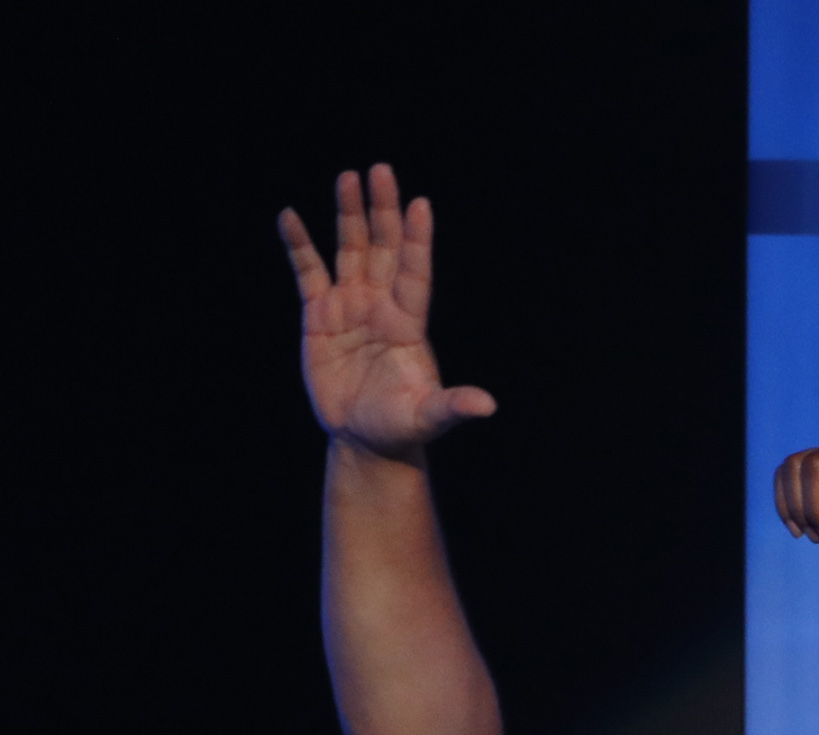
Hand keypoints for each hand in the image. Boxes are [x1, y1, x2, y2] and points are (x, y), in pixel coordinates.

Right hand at [279, 166, 496, 457]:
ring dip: (348, 215)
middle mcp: (381, 306)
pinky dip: (299, 245)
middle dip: (382, 211)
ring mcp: (350, 307)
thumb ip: (453, 406)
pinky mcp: (319, 316)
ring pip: (349, 250)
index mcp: (408, 323)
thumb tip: (488, 407)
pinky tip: (290, 217)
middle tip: (381, 170)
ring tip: (347, 178)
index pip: (413, 271)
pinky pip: (308, 272)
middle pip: (382, 248)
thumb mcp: (428, 417)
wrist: (365, 438)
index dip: (416, 240)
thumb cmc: (401, 426)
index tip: (421, 205)